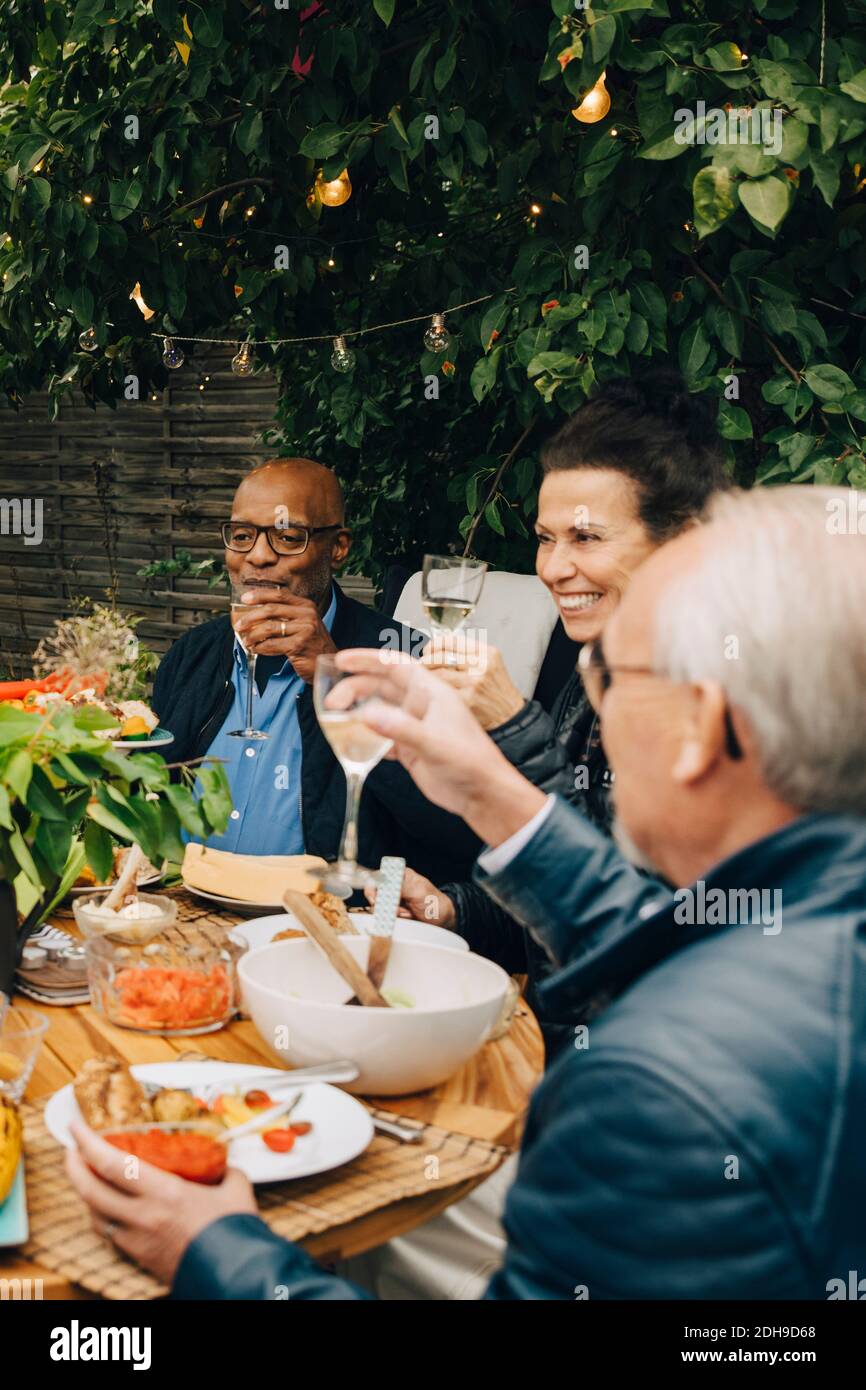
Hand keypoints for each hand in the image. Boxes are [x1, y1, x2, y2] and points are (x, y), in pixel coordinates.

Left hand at [65, 1120, 257, 1287]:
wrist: (234, 1275)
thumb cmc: (235, 1230)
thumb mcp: (234, 1187)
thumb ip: (222, 1169)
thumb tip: (220, 1161)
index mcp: (164, 1193)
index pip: (112, 1164)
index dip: (88, 1143)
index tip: (77, 1127)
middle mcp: (142, 1216)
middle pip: (89, 1191)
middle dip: (73, 1166)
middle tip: (72, 1148)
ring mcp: (136, 1240)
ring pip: (94, 1214)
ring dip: (85, 1192)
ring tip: (88, 1175)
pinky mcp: (138, 1257)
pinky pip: (109, 1233)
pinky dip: (102, 1214)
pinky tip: (110, 1206)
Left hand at [233, 589, 336, 682]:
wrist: (327, 663)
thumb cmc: (313, 645)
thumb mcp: (304, 624)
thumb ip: (287, 615)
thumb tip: (257, 612)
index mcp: (306, 606)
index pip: (279, 595)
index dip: (260, 595)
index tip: (245, 599)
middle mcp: (307, 615)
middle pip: (271, 610)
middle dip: (250, 617)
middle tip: (239, 625)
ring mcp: (305, 630)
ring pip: (269, 628)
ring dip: (253, 635)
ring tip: (246, 641)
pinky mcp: (299, 646)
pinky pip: (272, 645)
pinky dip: (260, 648)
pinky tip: (256, 649)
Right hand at [333, 650, 546, 845]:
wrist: (482, 794)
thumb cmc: (471, 762)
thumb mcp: (434, 742)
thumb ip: (400, 728)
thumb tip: (366, 715)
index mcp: (431, 693)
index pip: (395, 665)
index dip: (368, 659)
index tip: (342, 660)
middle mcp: (420, 706)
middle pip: (381, 687)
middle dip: (355, 688)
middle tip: (332, 701)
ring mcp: (413, 727)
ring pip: (377, 711)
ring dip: (356, 712)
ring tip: (334, 718)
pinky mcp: (409, 749)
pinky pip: (380, 737)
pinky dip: (363, 737)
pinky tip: (349, 741)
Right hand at [365, 866, 455, 928]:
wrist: (442, 920)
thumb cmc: (434, 901)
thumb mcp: (418, 891)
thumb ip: (401, 887)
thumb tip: (385, 885)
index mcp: (399, 875)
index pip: (378, 877)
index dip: (373, 888)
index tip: (375, 898)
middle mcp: (393, 886)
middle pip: (374, 894)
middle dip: (385, 904)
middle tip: (398, 908)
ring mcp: (392, 901)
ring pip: (378, 908)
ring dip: (392, 913)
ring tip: (408, 912)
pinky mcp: (393, 913)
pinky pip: (384, 917)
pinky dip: (394, 919)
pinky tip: (406, 917)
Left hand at [422, 639, 525, 730]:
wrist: (510, 716)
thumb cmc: (497, 691)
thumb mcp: (490, 663)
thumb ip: (467, 654)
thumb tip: (436, 649)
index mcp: (486, 653)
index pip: (451, 640)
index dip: (434, 644)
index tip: (428, 650)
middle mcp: (481, 666)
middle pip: (441, 657)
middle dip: (426, 661)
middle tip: (422, 666)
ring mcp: (474, 684)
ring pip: (438, 675)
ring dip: (426, 678)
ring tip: (426, 681)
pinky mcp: (467, 701)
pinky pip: (441, 692)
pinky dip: (433, 692)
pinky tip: (433, 693)